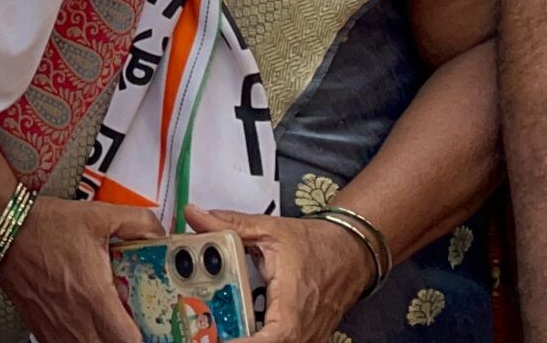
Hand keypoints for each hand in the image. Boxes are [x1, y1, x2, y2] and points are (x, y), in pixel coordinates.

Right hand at [0, 198, 155, 342]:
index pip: (127, 339)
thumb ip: (137, 223)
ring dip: (104, 342)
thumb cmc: (46, 226)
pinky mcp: (41, 330)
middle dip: (125, 340)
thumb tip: (158, 234)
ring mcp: (56, 329)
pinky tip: (88, 330)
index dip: (145, 339)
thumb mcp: (99, 216)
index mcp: (94, 295)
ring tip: (112, 328)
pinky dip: (82, 342)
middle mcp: (76, 320)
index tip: (155, 330)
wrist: (5, 231)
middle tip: (135, 328)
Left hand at [185, 206, 371, 342]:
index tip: (217, 340)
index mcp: (292, 302)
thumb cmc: (317, 244)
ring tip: (213, 333)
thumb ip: (231, 225)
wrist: (350, 252)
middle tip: (204, 335)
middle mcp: (302, 327)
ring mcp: (306, 337)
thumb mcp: (270, 229)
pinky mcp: (305, 338)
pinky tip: (235, 333)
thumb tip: (195, 215)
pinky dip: (258, 340)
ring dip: (246, 341)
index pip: (274, 338)